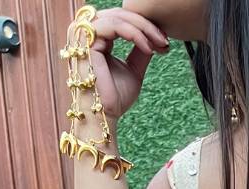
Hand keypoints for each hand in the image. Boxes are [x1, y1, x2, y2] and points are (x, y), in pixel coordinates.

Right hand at [73, 7, 169, 121]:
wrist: (105, 115)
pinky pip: (115, 26)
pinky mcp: (86, 40)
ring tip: (159, 44)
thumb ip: (140, 51)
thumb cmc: (115, 98)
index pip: (121, 20)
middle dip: (146, 25)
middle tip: (164, 40)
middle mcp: (87, 33)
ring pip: (119, 17)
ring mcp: (84, 35)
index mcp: (97, 38)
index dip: (144, 27)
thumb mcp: (134, 70)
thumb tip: (155, 38)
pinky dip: (135, 34)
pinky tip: (148, 48)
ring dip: (144, 29)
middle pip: (120, 14)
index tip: (164, 42)